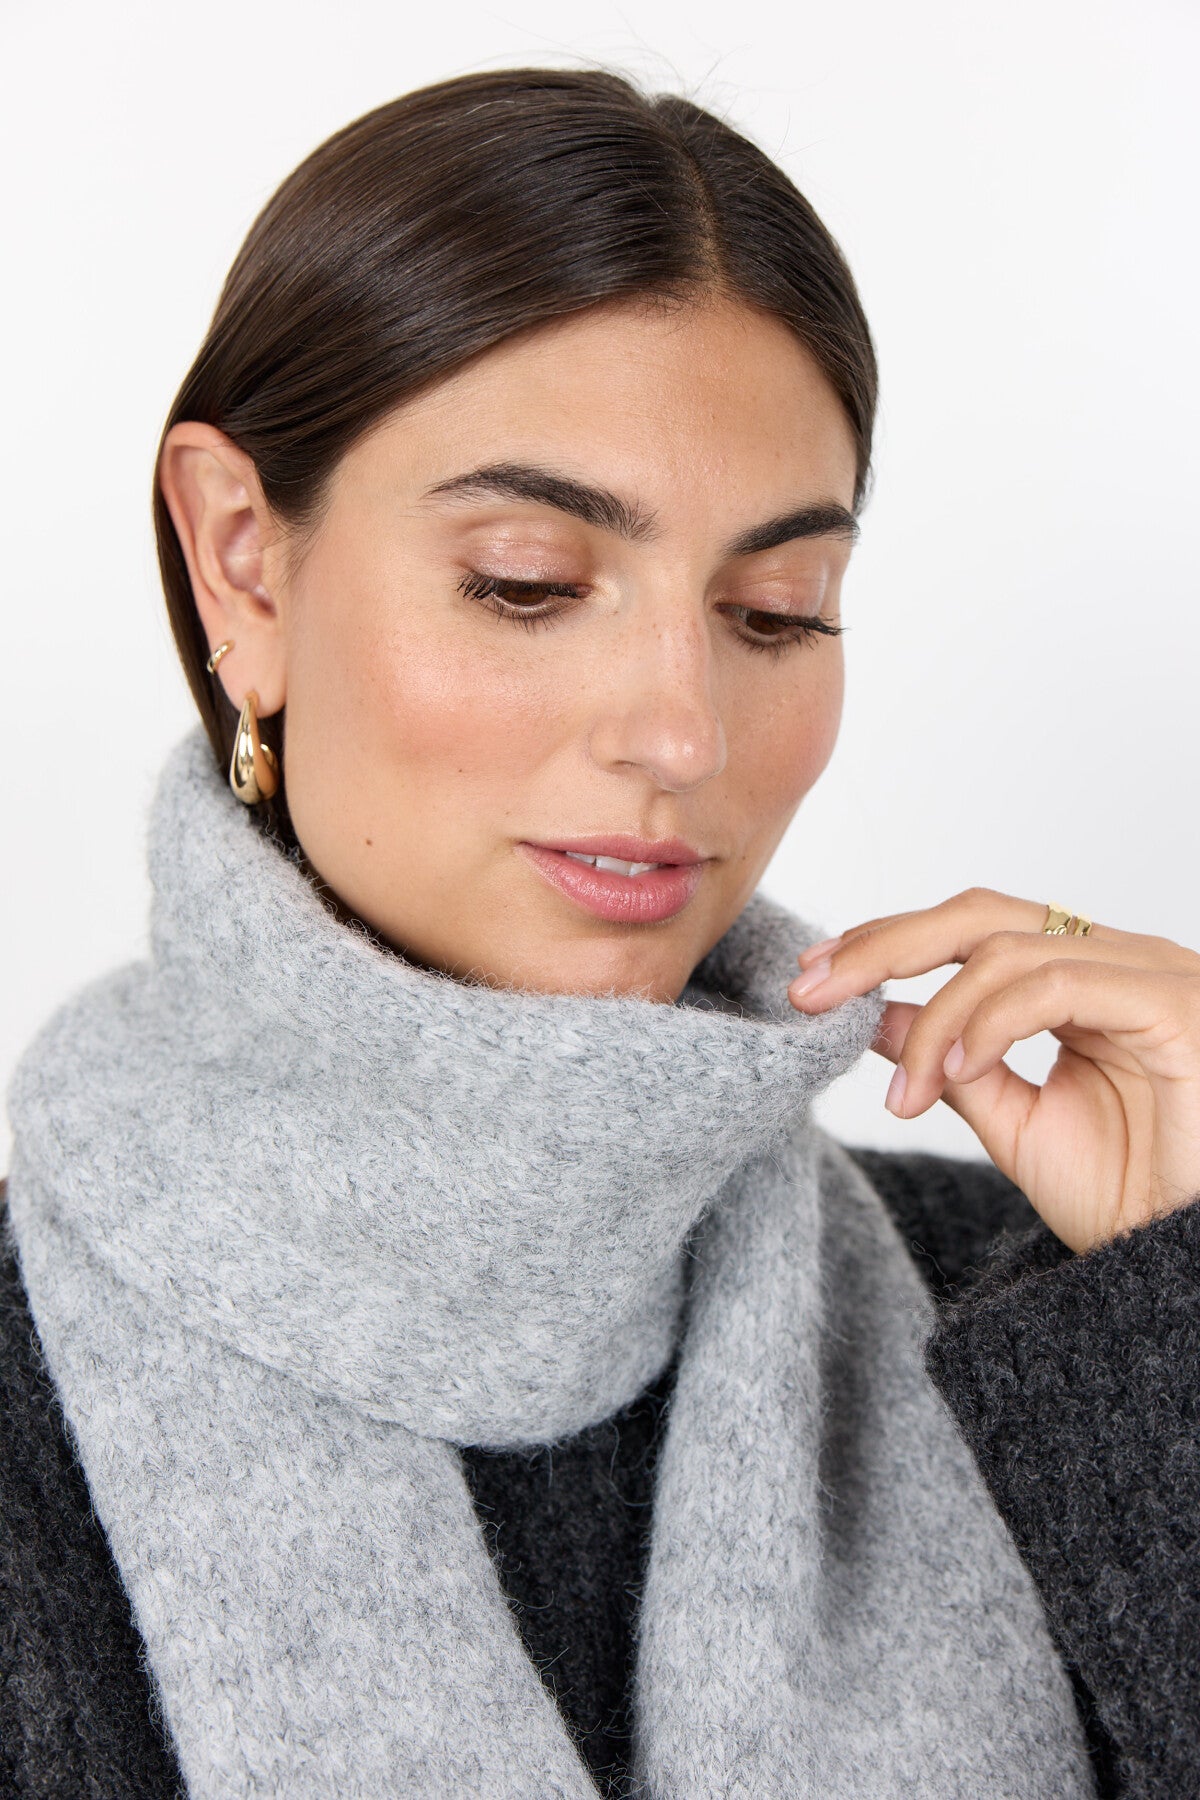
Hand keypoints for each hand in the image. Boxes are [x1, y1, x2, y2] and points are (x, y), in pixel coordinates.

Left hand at [787, 887, 1199, 1253]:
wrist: (1186, 1266)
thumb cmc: (1126, 1199)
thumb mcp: (1010, 1121)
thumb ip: (948, 1061)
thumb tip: (870, 1013)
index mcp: (1083, 977)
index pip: (972, 928)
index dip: (886, 943)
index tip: (813, 977)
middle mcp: (1119, 961)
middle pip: (981, 914)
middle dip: (883, 946)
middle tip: (811, 991)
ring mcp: (1151, 974)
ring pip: (1008, 952)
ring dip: (935, 1021)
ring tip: (904, 1095)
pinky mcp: (1175, 1005)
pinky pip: (1062, 983)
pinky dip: (993, 1021)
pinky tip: (956, 1071)